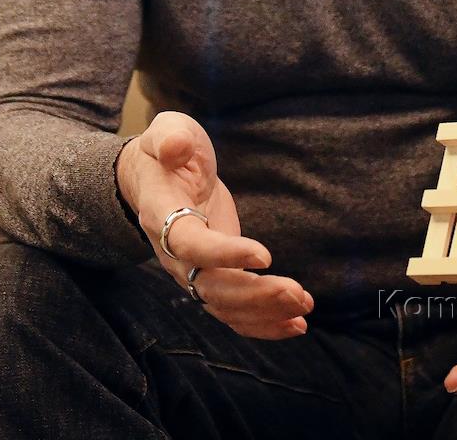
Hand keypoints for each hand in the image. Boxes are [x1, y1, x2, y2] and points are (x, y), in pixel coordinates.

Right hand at [116, 110, 313, 339]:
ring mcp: (191, 270)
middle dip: (256, 295)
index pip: (190, 244)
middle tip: (298, 293)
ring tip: (304, 308)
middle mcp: (173, 254)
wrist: (153, 176)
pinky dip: (262, 323)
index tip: (265, 255)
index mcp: (161, 216)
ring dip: (265, 312)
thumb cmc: (166, 150)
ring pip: (225, 305)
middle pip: (211, 287)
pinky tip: (294, 325)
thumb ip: (171, 136)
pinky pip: (233, 310)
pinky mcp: (212, 275)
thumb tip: (175, 147)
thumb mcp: (168, 130)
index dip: (224, 254)